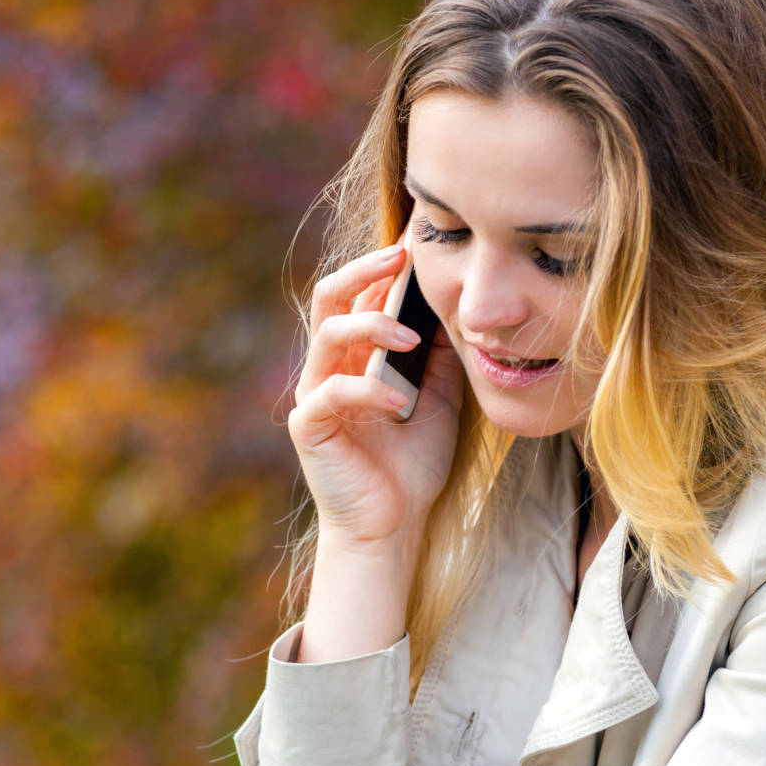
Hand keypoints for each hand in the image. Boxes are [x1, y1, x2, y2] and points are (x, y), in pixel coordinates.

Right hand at [288, 239, 464, 550]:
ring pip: (328, 332)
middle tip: (401, 258)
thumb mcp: (441, 395)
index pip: (362, 293)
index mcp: (356, 353)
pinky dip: (369, 390)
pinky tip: (400, 403)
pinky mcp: (308, 425)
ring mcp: (314, 393)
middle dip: (364, 269)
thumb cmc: (414, 461)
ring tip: (411, 338)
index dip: (386, 266)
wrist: (394, 523)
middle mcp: (329, 365)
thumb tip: (457, 303)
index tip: (420, 242)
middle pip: (330, 295)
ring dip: (371, 325)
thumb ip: (442, 351)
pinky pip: (331, 392)